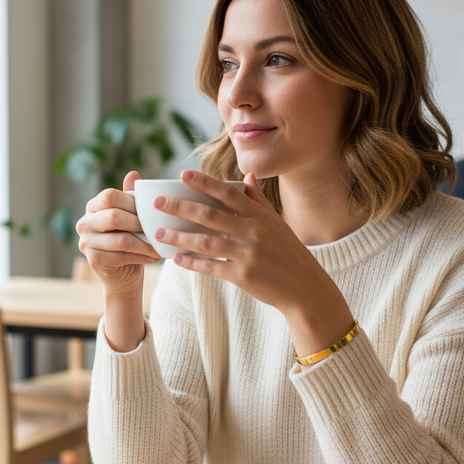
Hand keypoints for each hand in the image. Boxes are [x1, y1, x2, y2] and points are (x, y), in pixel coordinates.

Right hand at [76, 171, 161, 296]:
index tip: (151, 210)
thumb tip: (134, 173)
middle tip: (158, 229)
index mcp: (93, 207)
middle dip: (140, 223)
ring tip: (160, 245)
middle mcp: (84, 223)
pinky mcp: (94, 261)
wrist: (123, 275)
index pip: (110, 196)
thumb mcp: (131, 217)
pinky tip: (155, 257)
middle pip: (114, 216)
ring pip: (121, 239)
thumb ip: (131, 197)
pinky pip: (123, 256)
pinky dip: (142, 256)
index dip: (132, 202)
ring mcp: (86, 243)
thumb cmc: (130, 240)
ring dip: (145, 243)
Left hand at [153, 170, 353, 358]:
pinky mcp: (243, 276)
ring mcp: (248, 254)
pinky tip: (176, 259)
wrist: (305, 288)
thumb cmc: (289, 253)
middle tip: (158, 203)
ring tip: (158, 234)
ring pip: (206, 242)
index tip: (183, 175)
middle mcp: (253, 232)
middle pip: (210, 215)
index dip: (205, 182)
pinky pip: (212, 267)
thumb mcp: (277, 224)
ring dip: (180, 237)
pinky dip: (193, 263)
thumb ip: (258, 200)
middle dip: (181, 207)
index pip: (228, 193)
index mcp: (260, 216)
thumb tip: (247, 175)